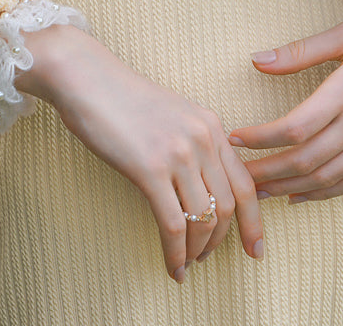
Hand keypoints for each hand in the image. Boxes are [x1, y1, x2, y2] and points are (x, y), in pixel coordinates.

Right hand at [16, 24, 262, 279]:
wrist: (87, 78)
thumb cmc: (121, 98)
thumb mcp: (172, 115)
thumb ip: (193, 143)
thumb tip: (202, 185)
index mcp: (211, 124)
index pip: (245, 181)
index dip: (254, 221)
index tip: (255, 247)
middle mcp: (202, 138)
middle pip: (228, 205)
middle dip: (222, 240)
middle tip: (209, 258)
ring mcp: (178, 153)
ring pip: (204, 218)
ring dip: (198, 250)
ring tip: (187, 262)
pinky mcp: (150, 169)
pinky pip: (174, 224)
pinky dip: (176, 253)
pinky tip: (172, 266)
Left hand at [229, 7, 342, 203]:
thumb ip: (302, 51)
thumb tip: (256, 60)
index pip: (297, 126)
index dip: (262, 138)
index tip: (234, 137)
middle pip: (308, 160)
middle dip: (268, 171)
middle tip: (237, 175)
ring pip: (330, 177)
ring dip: (290, 188)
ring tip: (259, 190)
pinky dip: (325, 193)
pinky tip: (300, 195)